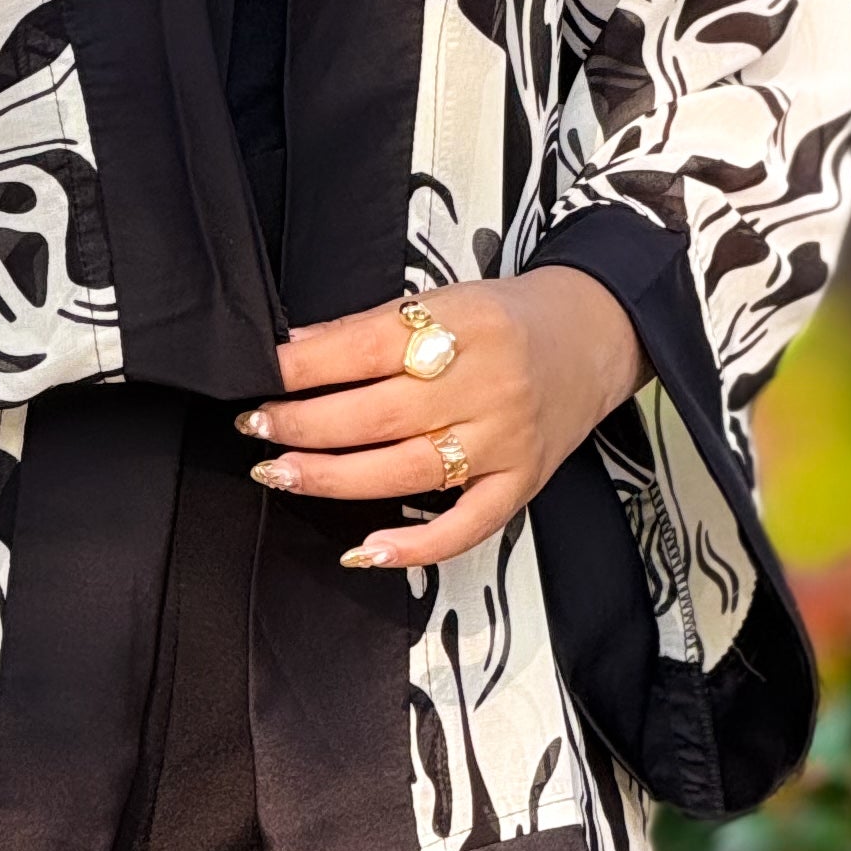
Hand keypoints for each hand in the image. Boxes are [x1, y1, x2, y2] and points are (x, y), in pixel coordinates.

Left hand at [237, 266, 646, 570]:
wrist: (593, 336)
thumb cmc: (508, 318)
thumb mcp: (443, 300)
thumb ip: (372, 328)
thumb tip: (295, 352)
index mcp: (465, 325)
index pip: (368, 348)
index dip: (307, 365)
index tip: (262, 373)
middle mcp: (488, 385)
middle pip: (378, 415)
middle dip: (305, 425)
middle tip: (257, 426)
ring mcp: (505, 442)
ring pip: (406, 472)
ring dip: (333, 477)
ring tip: (281, 472)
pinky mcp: (520, 485)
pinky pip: (465, 527)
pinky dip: (414, 545)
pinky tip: (365, 550)